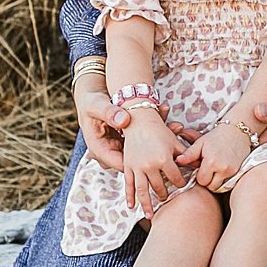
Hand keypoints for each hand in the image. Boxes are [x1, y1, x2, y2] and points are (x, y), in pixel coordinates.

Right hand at [75, 89, 194, 170]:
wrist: (90, 99)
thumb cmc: (91, 103)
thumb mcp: (97, 106)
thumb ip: (108, 113)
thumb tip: (123, 120)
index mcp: (100, 150)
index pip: (124, 167)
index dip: (144, 165)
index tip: (164, 154)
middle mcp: (111, 152)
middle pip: (138, 161)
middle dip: (158, 150)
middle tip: (176, 135)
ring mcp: (120, 148)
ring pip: (145, 151)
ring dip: (161, 139)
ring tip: (177, 125)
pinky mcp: (128, 141)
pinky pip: (145, 142)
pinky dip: (157, 131)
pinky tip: (169, 119)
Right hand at [121, 112, 187, 213]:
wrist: (139, 121)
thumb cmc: (159, 131)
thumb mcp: (175, 142)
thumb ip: (186, 155)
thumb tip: (200, 165)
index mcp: (164, 159)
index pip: (175, 178)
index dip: (180, 183)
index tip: (183, 186)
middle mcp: (150, 165)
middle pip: (159, 187)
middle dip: (164, 195)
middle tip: (167, 200)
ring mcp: (137, 167)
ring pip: (143, 191)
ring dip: (147, 205)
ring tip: (150, 216)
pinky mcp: (128, 167)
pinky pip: (129, 185)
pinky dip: (130, 197)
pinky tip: (132, 207)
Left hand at [179, 122, 254, 189]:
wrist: (237, 131)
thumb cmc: (217, 137)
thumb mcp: (201, 143)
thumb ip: (189, 154)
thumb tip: (177, 161)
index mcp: (211, 161)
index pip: (201, 180)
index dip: (200, 175)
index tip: (202, 168)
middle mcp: (223, 168)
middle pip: (211, 186)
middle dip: (208, 180)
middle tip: (209, 169)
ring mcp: (232, 171)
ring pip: (220, 187)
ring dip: (216, 182)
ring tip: (216, 170)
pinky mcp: (239, 172)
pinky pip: (229, 184)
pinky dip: (225, 180)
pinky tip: (223, 171)